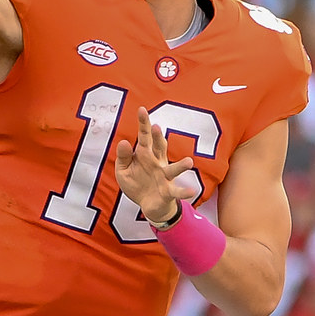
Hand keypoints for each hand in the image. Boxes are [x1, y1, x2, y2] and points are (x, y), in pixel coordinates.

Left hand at [115, 107, 195, 223]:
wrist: (148, 205)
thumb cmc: (137, 183)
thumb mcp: (123, 170)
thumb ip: (123, 157)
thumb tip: (124, 142)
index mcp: (145, 155)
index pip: (144, 137)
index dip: (143, 124)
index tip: (142, 110)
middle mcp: (157, 162)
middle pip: (159, 148)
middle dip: (158, 138)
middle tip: (155, 127)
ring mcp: (164, 176)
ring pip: (173, 169)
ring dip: (181, 166)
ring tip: (189, 162)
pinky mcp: (168, 191)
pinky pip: (176, 191)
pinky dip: (184, 191)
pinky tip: (191, 190)